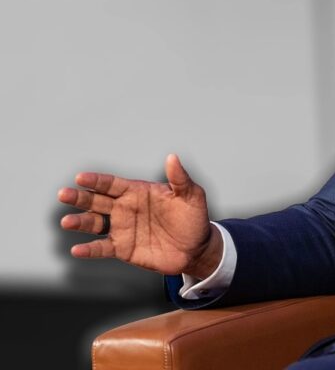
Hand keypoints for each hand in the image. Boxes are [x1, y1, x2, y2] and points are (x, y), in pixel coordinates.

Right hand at [57, 154, 221, 277]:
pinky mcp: (123, 248)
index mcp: (137, 192)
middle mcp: (125, 208)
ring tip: (67, 222)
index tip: (80, 178)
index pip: (112, 184)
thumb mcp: (191, 196)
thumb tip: (172, 157)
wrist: (197, 248)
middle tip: (64, 194)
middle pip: (97, 200)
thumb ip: (180, 179)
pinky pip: (102, 248)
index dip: (97, 181)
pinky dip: (89, 250)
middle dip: (80, 197)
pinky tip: (77, 250)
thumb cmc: (193, 218)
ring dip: (80, 222)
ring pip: (94, 223)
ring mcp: (122, 228)